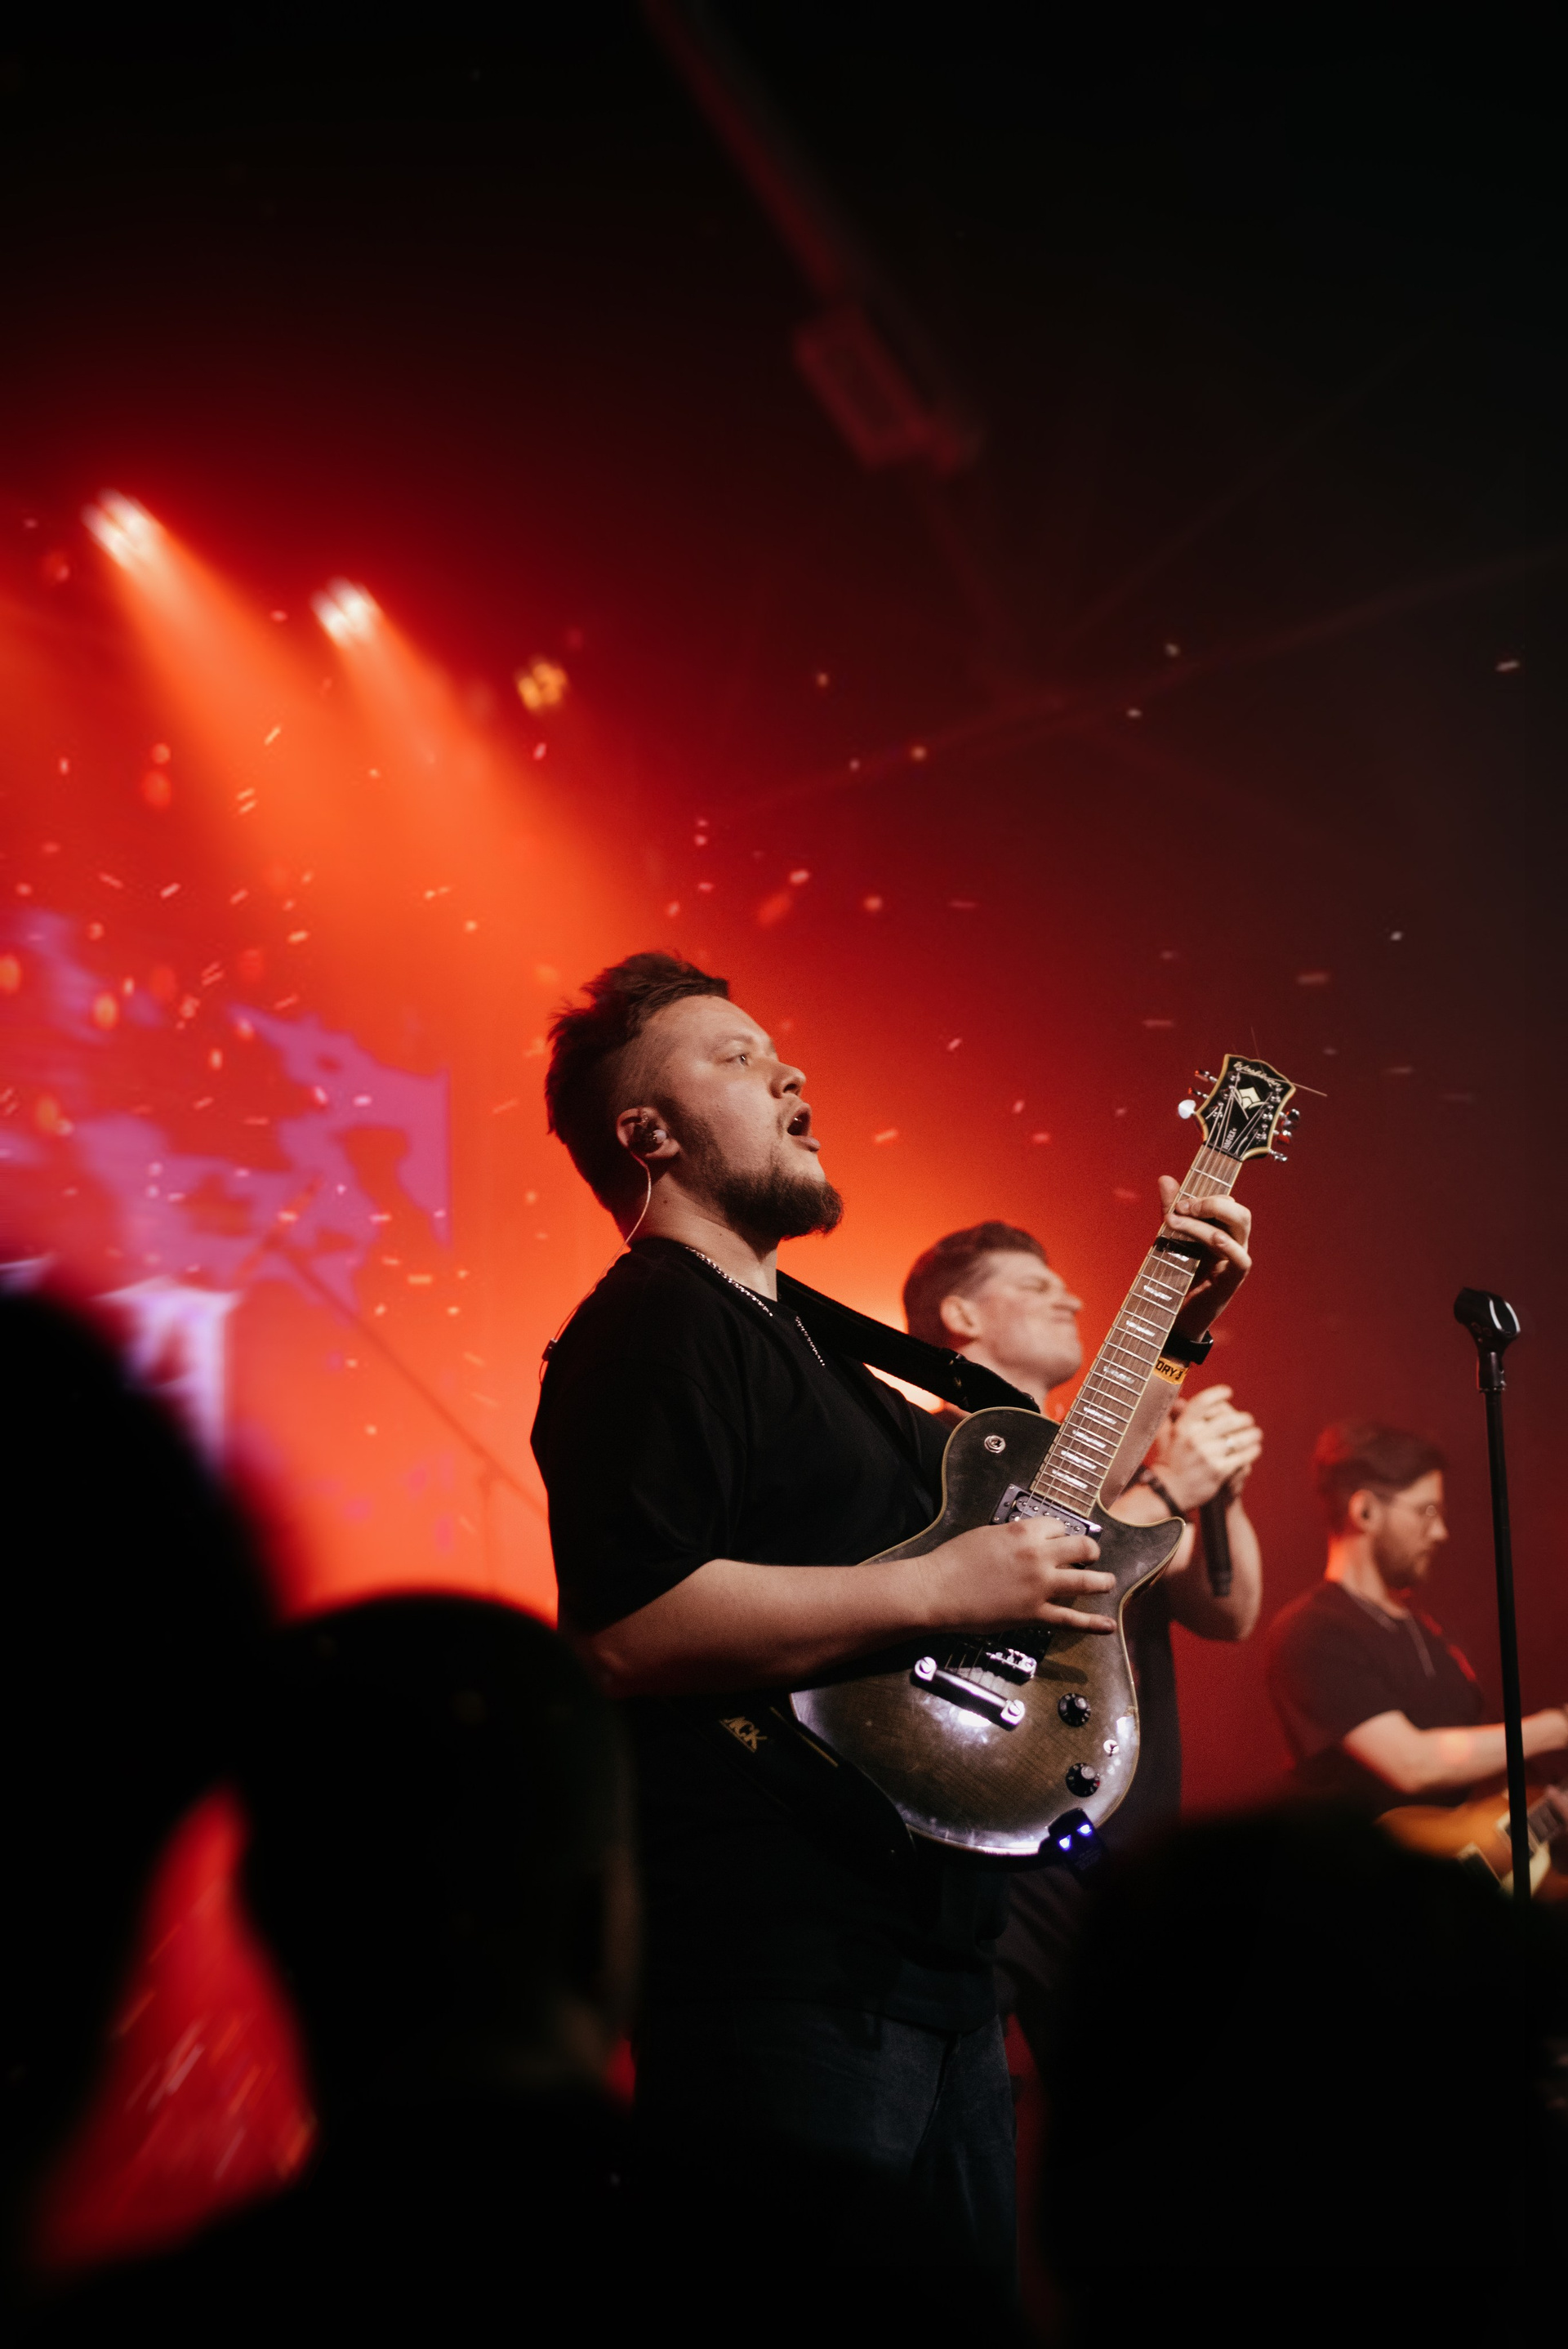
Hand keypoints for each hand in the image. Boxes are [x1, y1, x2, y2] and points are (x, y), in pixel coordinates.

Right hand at [918, 1518, 1115, 1634]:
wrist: (938, 1590)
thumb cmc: (955, 1560)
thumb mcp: (987, 1535)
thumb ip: (1014, 1537)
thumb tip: (1028, 1542)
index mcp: (1025, 1532)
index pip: (1059, 1527)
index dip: (1062, 1534)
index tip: (1061, 1540)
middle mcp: (1039, 1556)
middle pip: (1082, 1549)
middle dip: (1090, 1553)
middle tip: (1091, 1558)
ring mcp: (1041, 1586)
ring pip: (1087, 1582)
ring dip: (1102, 1581)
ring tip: (1107, 1582)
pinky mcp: (1036, 1614)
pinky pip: (1072, 1620)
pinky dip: (1094, 1624)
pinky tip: (1108, 1625)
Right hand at [1148, 1385, 1262, 1510]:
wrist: (1169, 1493)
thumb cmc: (1168, 1463)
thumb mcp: (1165, 1438)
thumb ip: (1171, 1417)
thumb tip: (1179, 1401)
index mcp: (1182, 1428)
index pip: (1202, 1403)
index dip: (1217, 1394)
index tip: (1228, 1392)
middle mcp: (1194, 1440)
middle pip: (1227, 1420)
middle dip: (1242, 1419)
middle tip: (1248, 1419)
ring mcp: (1208, 1455)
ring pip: (1238, 1438)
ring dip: (1251, 1434)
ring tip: (1256, 1434)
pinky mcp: (1219, 1471)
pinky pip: (1241, 1456)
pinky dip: (1251, 1451)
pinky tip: (1255, 1449)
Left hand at [1158, 1176, 1251, 1333]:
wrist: (1174, 1315)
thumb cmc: (1176, 1275)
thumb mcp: (1170, 1237)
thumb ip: (1171, 1210)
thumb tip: (1166, 1178)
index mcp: (1223, 1230)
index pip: (1226, 1201)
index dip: (1205, 1194)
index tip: (1177, 1200)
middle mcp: (1234, 1242)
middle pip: (1238, 1211)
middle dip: (1211, 1202)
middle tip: (1182, 1207)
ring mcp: (1236, 1260)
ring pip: (1239, 1227)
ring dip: (1208, 1220)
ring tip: (1178, 1221)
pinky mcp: (1233, 1279)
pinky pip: (1241, 1258)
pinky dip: (1228, 1245)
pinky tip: (1212, 1239)